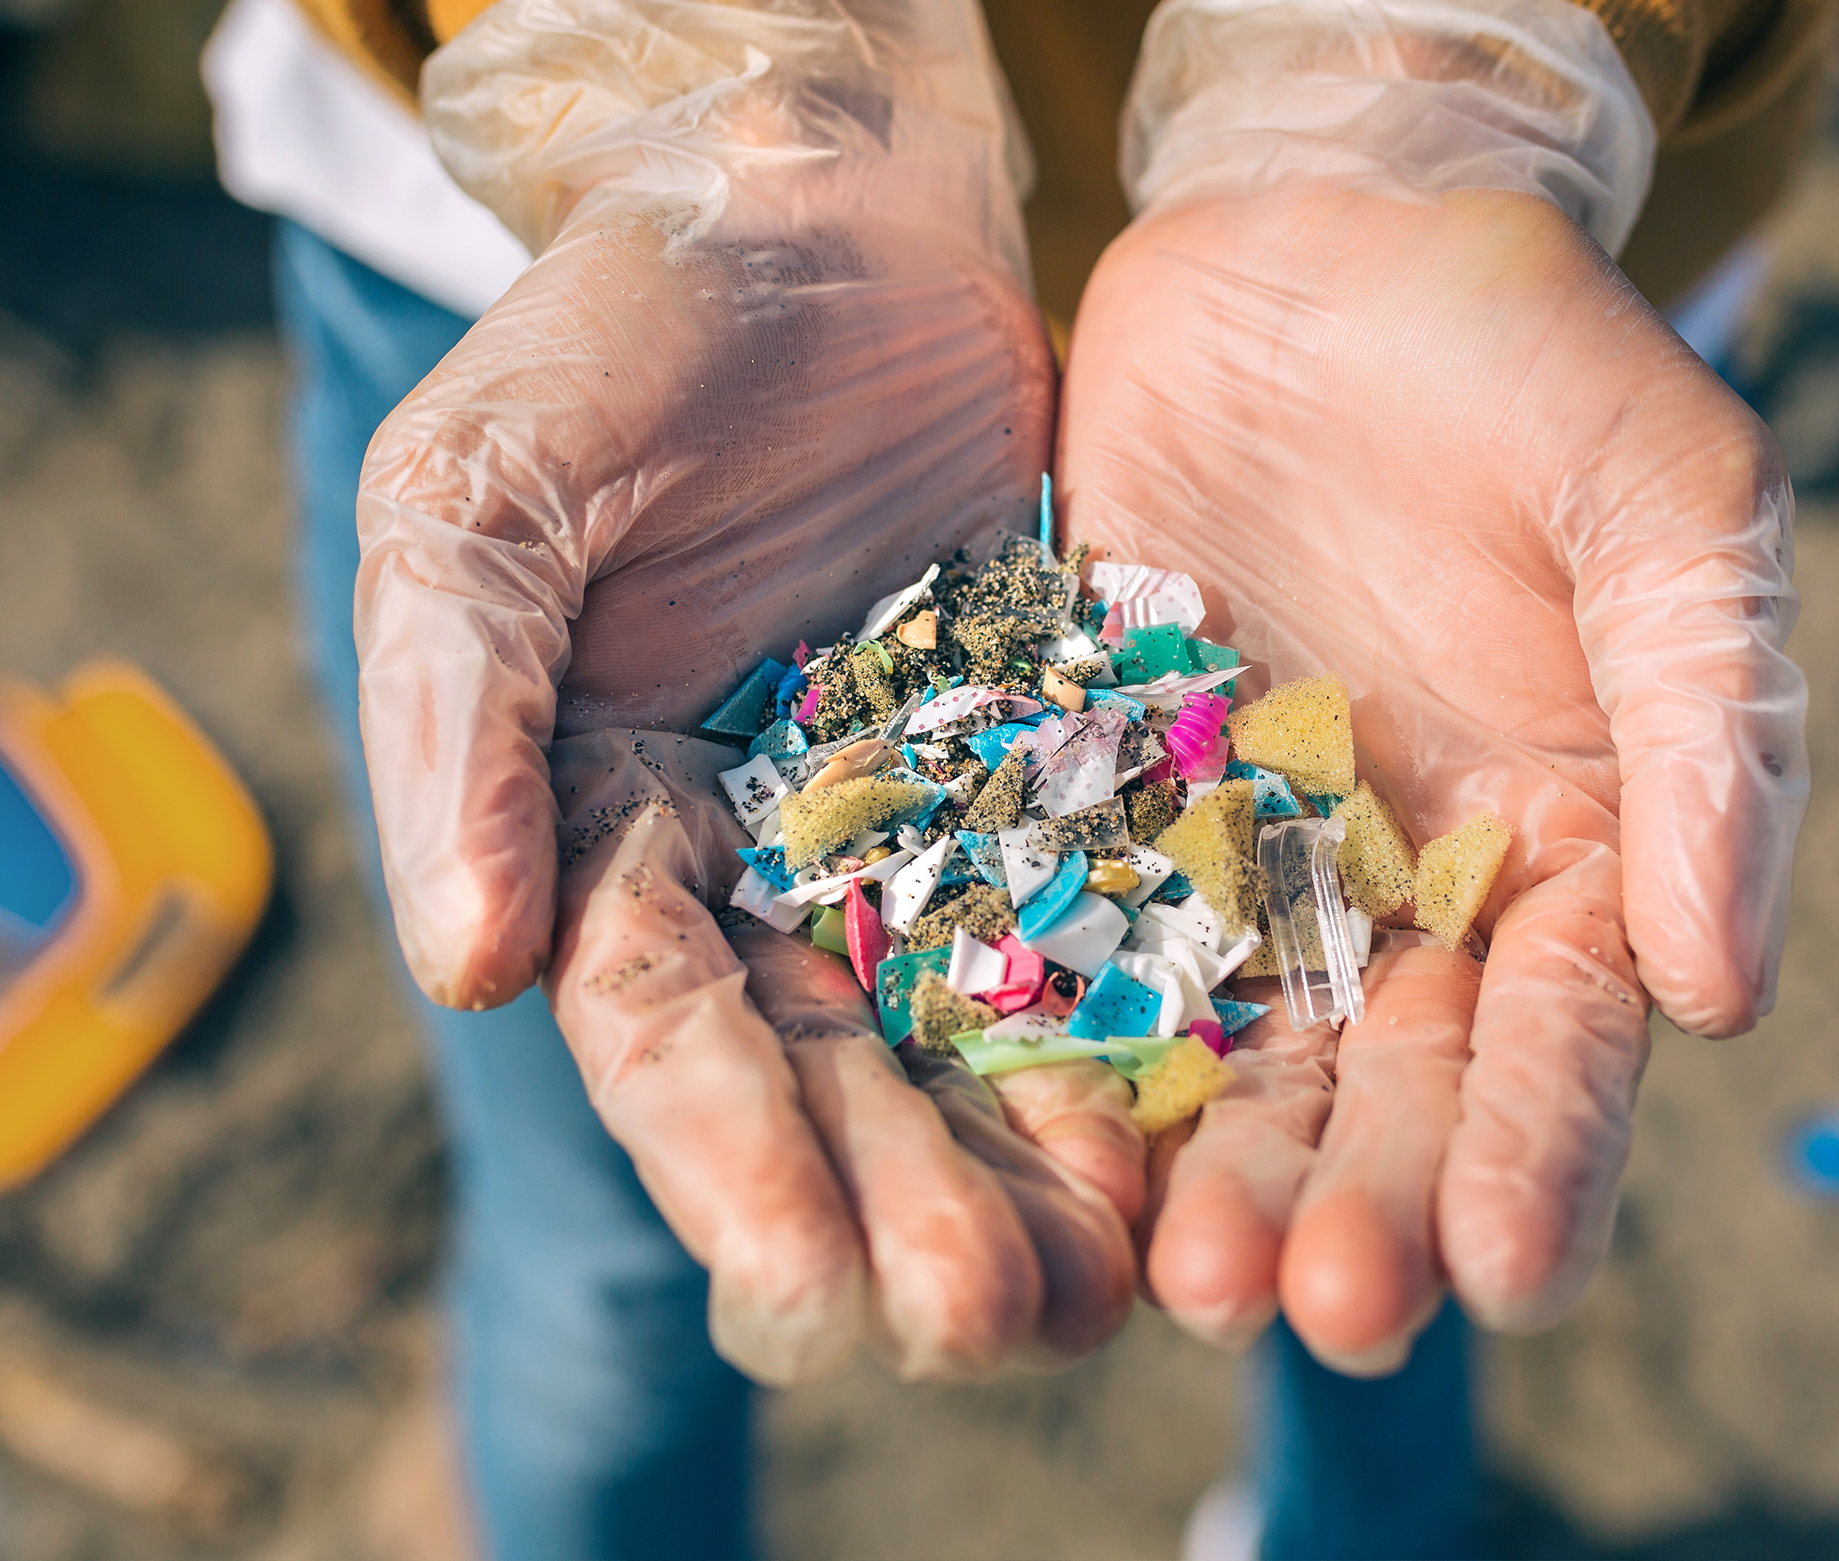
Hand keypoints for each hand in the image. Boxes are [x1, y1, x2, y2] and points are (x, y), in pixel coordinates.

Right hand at [352, 0, 1141, 1381]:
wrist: (817, 217)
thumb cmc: (618, 342)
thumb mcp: (480, 503)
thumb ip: (456, 722)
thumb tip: (464, 962)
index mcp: (607, 830)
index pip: (662, 1028)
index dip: (725, 1160)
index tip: (801, 1283)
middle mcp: (770, 865)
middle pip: (835, 1071)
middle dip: (904, 1203)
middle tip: (989, 1323)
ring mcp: (923, 823)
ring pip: (977, 1027)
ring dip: (1033, 1163)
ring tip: (1107, 1286)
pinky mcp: (1058, 762)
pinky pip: (1104, 904)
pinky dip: (1142, 1014)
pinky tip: (1201, 1121)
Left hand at [1062, 181, 1807, 1368]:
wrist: (1317, 245)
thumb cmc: (1526, 361)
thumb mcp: (1668, 512)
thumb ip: (1709, 739)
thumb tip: (1726, 995)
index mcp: (1562, 845)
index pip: (1559, 1036)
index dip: (1541, 1155)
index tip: (1506, 1270)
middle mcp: (1396, 883)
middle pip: (1383, 1083)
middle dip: (1355, 1202)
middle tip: (1311, 1306)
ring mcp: (1236, 850)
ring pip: (1227, 1046)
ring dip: (1206, 1168)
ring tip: (1179, 1278)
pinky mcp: (1100, 791)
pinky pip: (1077, 927)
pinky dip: (1065, 1031)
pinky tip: (1039, 1133)